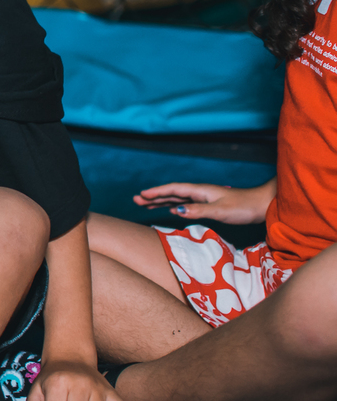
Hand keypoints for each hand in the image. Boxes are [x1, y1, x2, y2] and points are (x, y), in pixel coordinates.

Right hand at [132, 181, 272, 224]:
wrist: (262, 205)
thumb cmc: (243, 207)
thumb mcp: (220, 211)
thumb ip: (198, 210)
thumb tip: (175, 210)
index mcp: (201, 191)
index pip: (174, 189)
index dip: (157, 192)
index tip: (141, 195)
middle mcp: (200, 193)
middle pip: (172, 193)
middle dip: (154, 196)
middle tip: (136, 200)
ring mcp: (204, 198)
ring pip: (177, 198)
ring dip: (161, 201)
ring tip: (146, 204)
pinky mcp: (209, 205)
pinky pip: (186, 204)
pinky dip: (174, 206)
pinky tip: (170, 209)